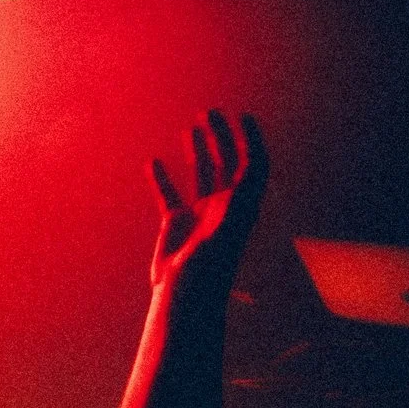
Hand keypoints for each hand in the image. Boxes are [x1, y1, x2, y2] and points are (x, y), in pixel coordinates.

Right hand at [148, 110, 267, 292]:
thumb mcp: (229, 227)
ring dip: (198, 149)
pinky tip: (154, 162)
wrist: (185, 295)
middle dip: (222, 136)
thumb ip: (239, 196)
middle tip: (210, 112)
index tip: (243, 116)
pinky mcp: (176, 223)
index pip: (253, 165)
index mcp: (242, 205)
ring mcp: (200, 213)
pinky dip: (162, 177)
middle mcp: (225, 206)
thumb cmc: (209, 268)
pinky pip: (170, 194)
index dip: (252, 139)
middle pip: (227, 163)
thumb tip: (253, 166)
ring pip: (202, 173)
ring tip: (192, 125)